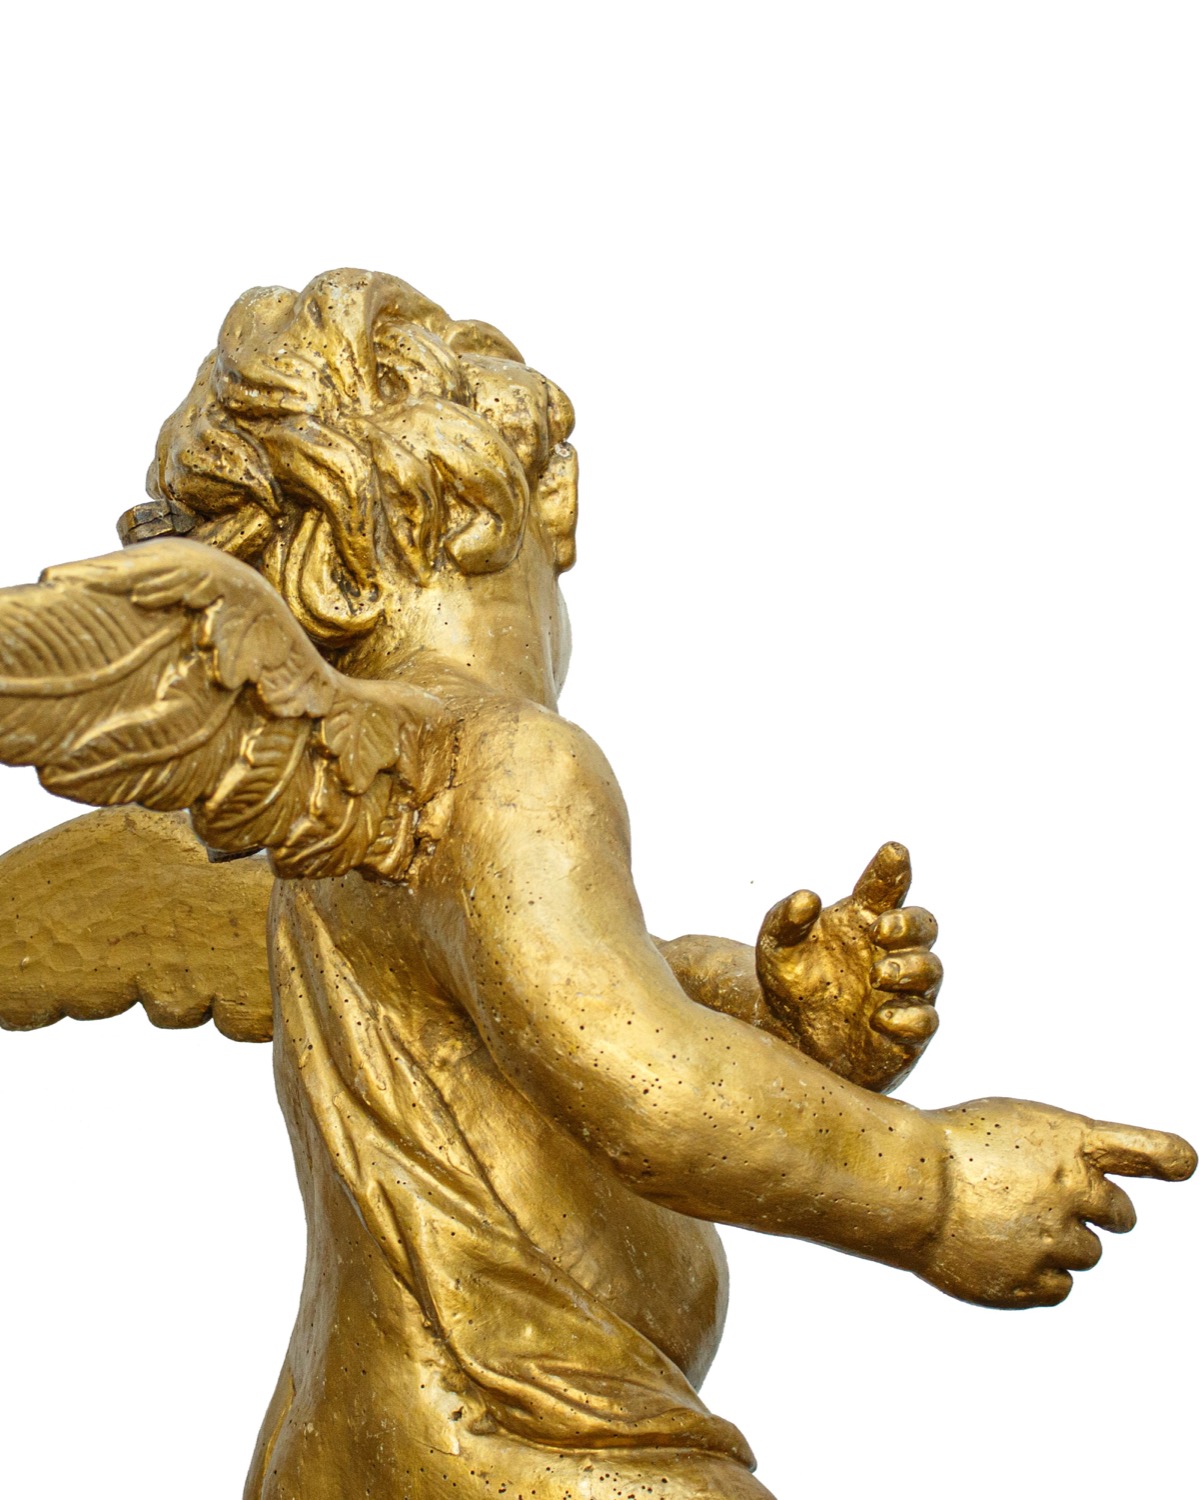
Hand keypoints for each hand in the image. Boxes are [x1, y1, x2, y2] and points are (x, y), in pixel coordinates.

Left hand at [755, 842, 940, 1092]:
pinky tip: (880, 1017)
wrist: (788, 1038)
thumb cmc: (790, 981)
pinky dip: (909, 1017)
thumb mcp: (775, 947)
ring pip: (931, 970)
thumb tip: (807, 897)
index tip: (894, 852)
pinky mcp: (906, 1032)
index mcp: (863, 919)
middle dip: (910, 923)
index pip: (885, 887)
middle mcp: (890, 950)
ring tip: (878, 975)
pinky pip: (925, 1021)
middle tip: (880, 929)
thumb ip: (785, 919)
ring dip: (910, 969)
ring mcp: (904, 990)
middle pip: (923, 924)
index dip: (893, 868)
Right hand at [915, 1098, 1196, 1306]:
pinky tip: (1000, 1251)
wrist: (904, 1185)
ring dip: (1061, 1243)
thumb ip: (1063, 1151)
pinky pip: (1060, 1287)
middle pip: (1121, 1214)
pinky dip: (1039, 1274)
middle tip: (1046, 1202)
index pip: (1140, 1151)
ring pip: (1088, 1254)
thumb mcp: (1012, 1123)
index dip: (1167, 1158)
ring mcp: (1054, 1240)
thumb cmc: (949, 1147)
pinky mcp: (1031, 1283)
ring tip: (1006, 1223)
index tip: (1183, 1162)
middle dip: (1096, 1211)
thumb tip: (1098, 1189)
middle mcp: (1073, 1190)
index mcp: (1068, 1142)